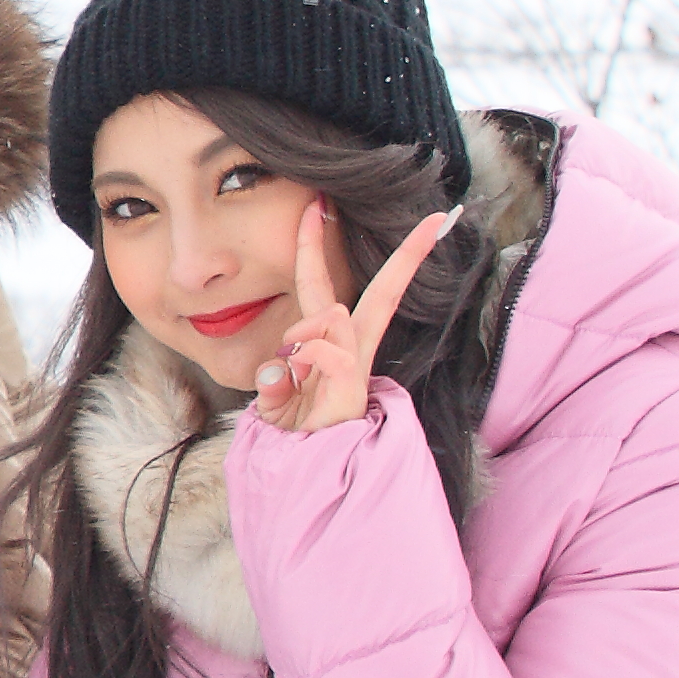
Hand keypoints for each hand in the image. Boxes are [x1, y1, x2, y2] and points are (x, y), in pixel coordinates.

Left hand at [249, 201, 449, 437]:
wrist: (308, 471)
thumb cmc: (295, 432)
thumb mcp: (277, 397)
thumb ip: (277, 377)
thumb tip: (277, 371)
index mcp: (336, 344)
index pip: (336, 288)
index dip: (322, 246)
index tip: (322, 206)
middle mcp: (353, 349)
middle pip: (378, 292)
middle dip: (399, 253)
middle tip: (401, 211)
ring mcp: (357, 365)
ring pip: (328, 315)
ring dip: (299, 339)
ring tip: (292, 377)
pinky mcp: (354, 382)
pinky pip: (320, 351)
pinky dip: (299, 365)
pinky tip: (296, 388)